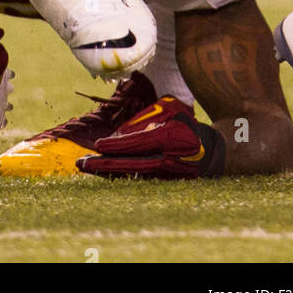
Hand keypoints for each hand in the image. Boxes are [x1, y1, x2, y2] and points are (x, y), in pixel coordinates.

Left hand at [76, 94, 225, 177]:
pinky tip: (101, 172)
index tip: (98, 144)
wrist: (211, 151)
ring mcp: (166, 175)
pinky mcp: (162, 183)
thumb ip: (144, 119)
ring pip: (130, 174)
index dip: (117, 145)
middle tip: (81, 163)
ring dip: (107, 172)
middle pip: (130, 165)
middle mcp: (168, 159)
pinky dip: (118, 175)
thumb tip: (118, 135)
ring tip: (86, 167)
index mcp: (171, 138)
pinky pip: (135, 178)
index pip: (138, 144)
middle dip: (104, 165)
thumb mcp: (168, 109)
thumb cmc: (184, 123)